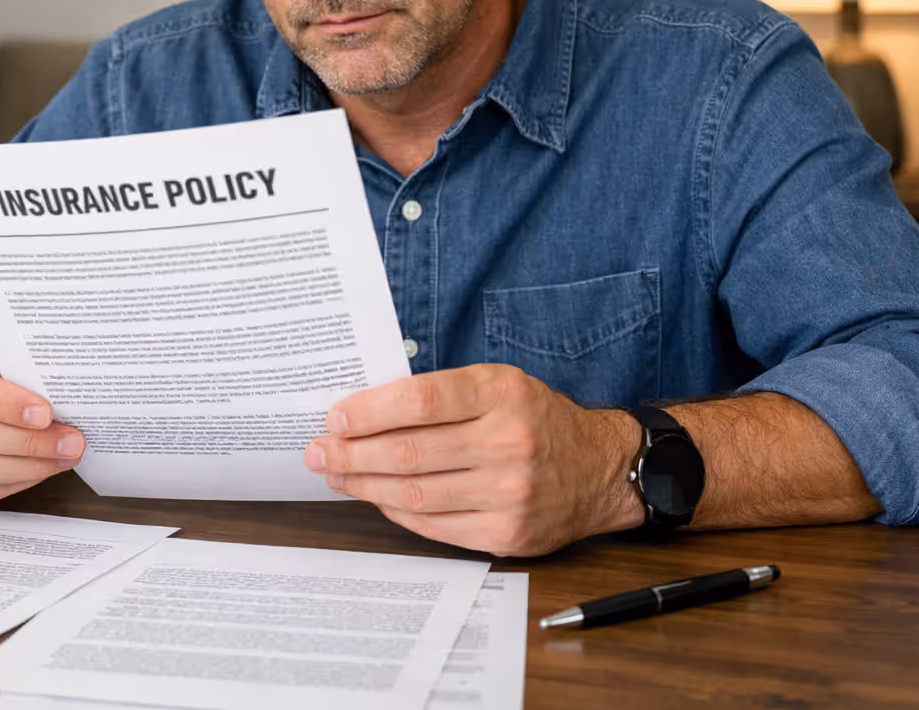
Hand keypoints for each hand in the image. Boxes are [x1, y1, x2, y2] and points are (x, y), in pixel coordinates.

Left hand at [303, 363, 642, 556]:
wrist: (600, 468)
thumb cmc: (536, 419)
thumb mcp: (499, 384)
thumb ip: (442, 394)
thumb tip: (365, 411)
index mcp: (501, 393)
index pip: (419, 400)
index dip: (369, 411)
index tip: (335, 417)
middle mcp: (506, 442)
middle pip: (408, 451)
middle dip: (351, 453)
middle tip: (319, 452)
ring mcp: (508, 492)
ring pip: (414, 492)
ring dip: (364, 485)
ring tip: (337, 476)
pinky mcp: (506, 532)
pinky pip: (433, 525)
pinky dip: (397, 511)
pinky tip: (378, 498)